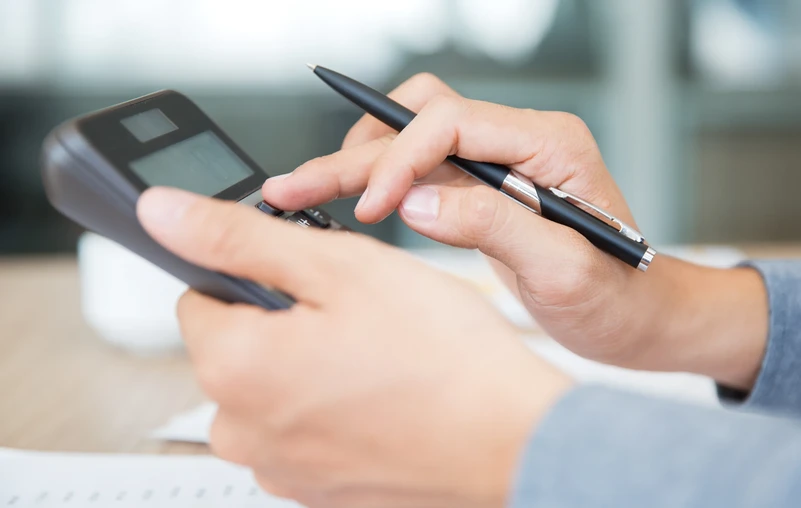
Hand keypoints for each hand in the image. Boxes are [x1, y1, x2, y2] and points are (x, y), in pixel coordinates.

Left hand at [137, 187, 571, 507]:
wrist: (514, 442)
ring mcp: (282, 470)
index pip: (200, 293)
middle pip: (238, 345)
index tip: (312, 275)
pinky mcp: (318, 492)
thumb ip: (237, 237)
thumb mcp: (339, 266)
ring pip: (275, 389)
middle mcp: (242, 432)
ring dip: (312, 366)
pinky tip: (386, 396)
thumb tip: (162, 212)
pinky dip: (335, 409)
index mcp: (232, 368)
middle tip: (360, 314)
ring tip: (381, 358)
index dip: (257, 270)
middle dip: (285, 320)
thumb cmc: (443, 358)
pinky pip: (306, 430)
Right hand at [262, 74, 768, 388]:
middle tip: (297, 186)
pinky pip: (422, 170)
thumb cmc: (619, 298)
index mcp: (550, 144)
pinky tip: (346, 203)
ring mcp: (501, 163)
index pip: (453, 122)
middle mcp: (521, 141)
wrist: (638, 318)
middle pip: (421, 120)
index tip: (370, 208)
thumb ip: (493, 226)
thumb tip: (414, 200)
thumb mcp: (565, 270)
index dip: (401, 158)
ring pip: (412, 138)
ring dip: (358, 162)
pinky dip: (380, 182)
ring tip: (304, 192)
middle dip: (358, 154)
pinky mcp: (485, 189)